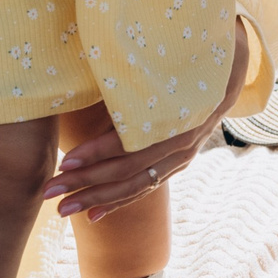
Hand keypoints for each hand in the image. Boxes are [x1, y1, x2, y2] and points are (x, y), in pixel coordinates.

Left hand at [42, 13, 255, 219]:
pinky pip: (145, 188)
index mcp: (176, 114)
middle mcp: (181, 142)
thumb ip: (131, 78)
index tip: (67, 159)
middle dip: (86, 182)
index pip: (131, 141)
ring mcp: (181, 157)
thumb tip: (87, 73)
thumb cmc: (183, 61)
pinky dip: (118, 202)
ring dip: (96, 199)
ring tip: (63, 209)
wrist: (228, 68)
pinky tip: (92, 216)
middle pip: (128, 170)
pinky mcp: (176, 165)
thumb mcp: (160, 65)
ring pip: (134, 186)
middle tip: (49, 191)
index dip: (98, 152)